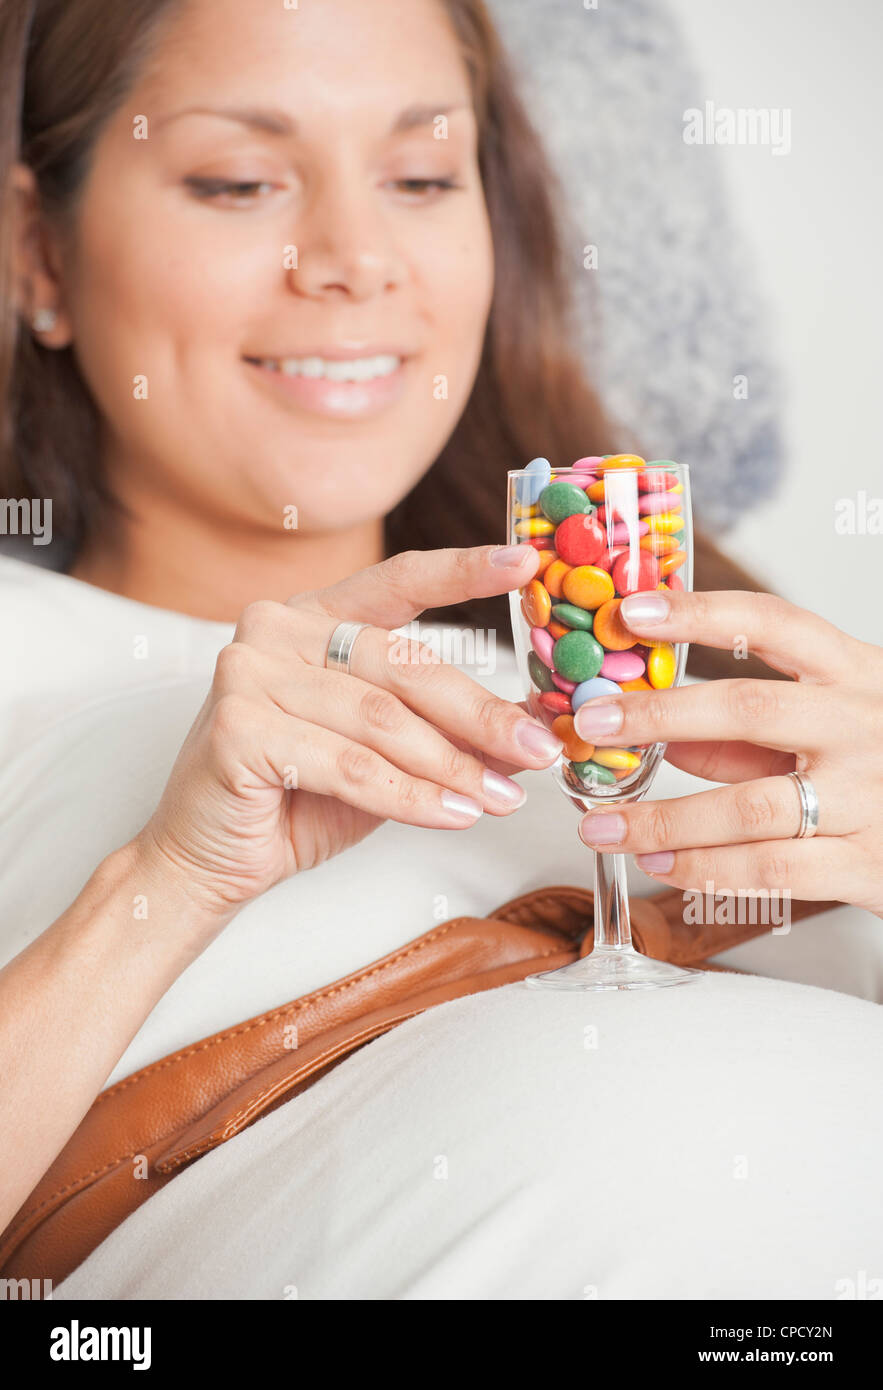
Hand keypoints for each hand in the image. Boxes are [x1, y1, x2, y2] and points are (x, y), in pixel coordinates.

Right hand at [134, 544, 561, 918]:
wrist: (210, 861)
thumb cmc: (297, 800)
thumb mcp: (388, 755)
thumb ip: (445, 729)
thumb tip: (532, 724)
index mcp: (312, 618)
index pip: (397, 581)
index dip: (463, 571)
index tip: (526, 563)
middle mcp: (275, 629)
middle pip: (402, 665)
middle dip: (480, 715)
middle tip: (539, 749)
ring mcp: (248, 672)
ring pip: (380, 720)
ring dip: (452, 766)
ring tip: (500, 799)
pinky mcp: (236, 727)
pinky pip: (349, 765)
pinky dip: (410, 797)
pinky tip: (451, 816)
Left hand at [573, 589, 882, 918]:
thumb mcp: (837, 728)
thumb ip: (753, 736)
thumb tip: (664, 737)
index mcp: (857, 674)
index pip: (775, 624)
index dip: (699, 614)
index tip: (632, 611)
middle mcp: (865, 726)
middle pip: (749, 708)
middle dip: (658, 715)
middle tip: (590, 722)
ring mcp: (870, 798)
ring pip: (750, 806)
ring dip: (664, 817)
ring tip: (604, 824)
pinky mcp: (869, 865)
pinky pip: (772, 870)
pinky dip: (705, 869)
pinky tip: (661, 864)